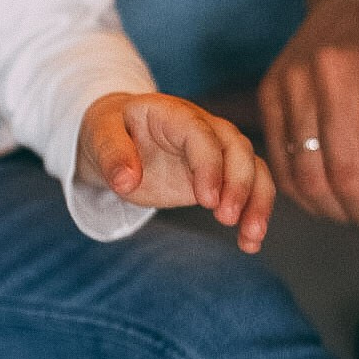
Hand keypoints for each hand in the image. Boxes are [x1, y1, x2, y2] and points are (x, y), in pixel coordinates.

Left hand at [76, 91, 274, 251]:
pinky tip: (249, 243)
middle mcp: (204, 129)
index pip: (201, 135)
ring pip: (252, 169)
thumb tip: (126, 182)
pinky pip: (248, 190)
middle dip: (239, 184)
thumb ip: (113, 155)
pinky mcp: (220, 177)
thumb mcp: (100, 136)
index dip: (209, 166)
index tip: (207, 200)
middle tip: (226, 218)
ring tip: (251, 236)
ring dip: (257, 202)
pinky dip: (253, 214)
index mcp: (174, 114)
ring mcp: (216, 152)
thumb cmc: (110, 131)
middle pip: (238, 149)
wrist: (120, 136)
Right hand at [258, 0, 358, 233]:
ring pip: (300, 174)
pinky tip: (327, 199)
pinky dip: (303, 191)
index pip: (358, 169)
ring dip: (330, 208)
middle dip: (356, 214)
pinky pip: (279, 160)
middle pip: (329, 176)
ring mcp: (287, 83)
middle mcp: (316, 77)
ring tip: (354, 216)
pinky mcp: (270, 91)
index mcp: (355, 72)